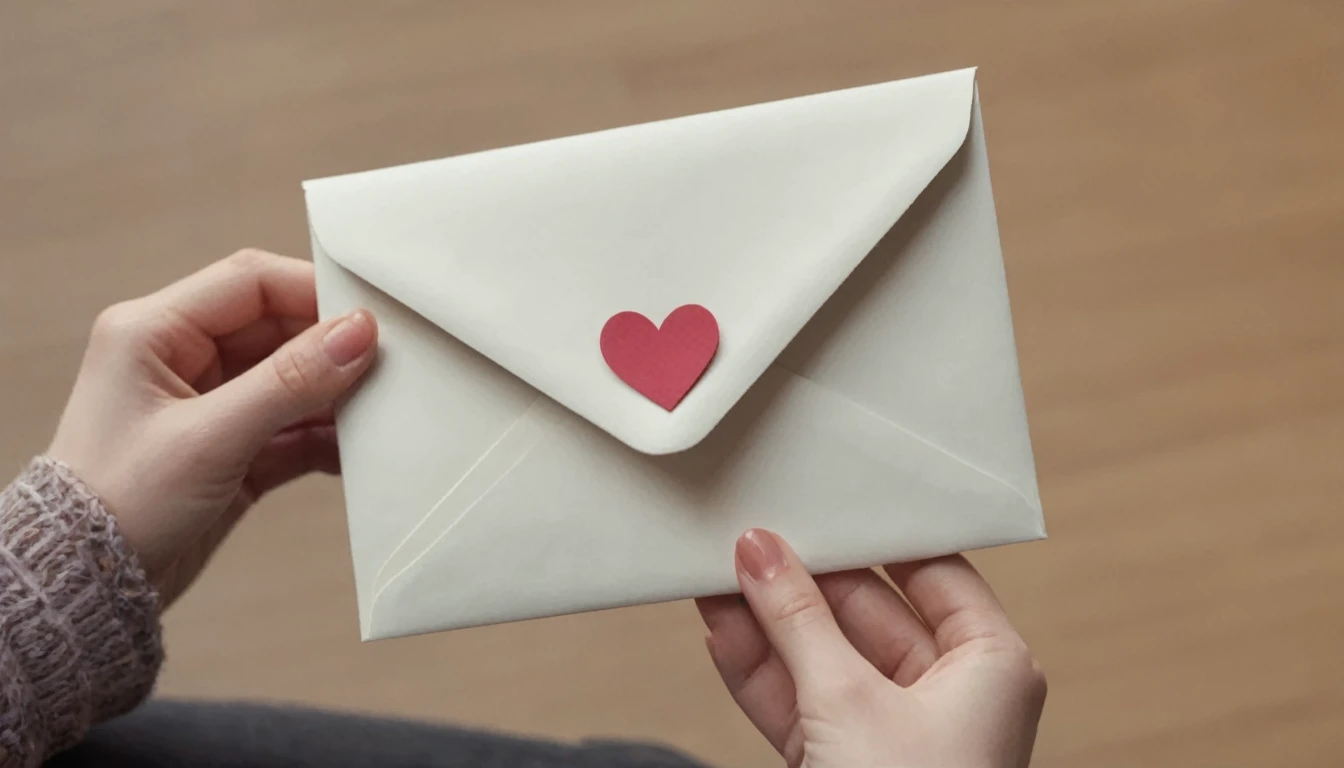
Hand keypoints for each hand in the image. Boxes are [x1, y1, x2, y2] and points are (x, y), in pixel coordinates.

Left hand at [48, 249, 377, 605]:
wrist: (87, 590)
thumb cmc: (117, 507)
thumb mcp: (209, 439)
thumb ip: (288, 382)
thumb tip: (356, 333)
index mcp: (152, 332)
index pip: (251, 283)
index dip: (314, 293)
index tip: (369, 319)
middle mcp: (180, 359)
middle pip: (280, 329)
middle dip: (332, 349)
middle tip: (387, 367)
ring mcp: (209, 405)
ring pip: (293, 379)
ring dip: (335, 397)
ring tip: (378, 414)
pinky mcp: (232, 449)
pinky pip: (293, 427)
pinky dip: (325, 437)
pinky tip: (354, 452)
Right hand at [697, 530, 1044, 767]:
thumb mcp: (849, 699)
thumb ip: (797, 620)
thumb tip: (760, 554)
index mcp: (990, 665)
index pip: (931, 573)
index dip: (874, 537)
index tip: (825, 502)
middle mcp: (949, 695)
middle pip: (865, 613)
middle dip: (801, 581)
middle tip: (751, 537)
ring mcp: (893, 733)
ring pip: (823, 656)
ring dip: (768, 622)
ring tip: (718, 574)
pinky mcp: (846, 763)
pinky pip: (801, 700)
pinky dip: (761, 670)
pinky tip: (722, 629)